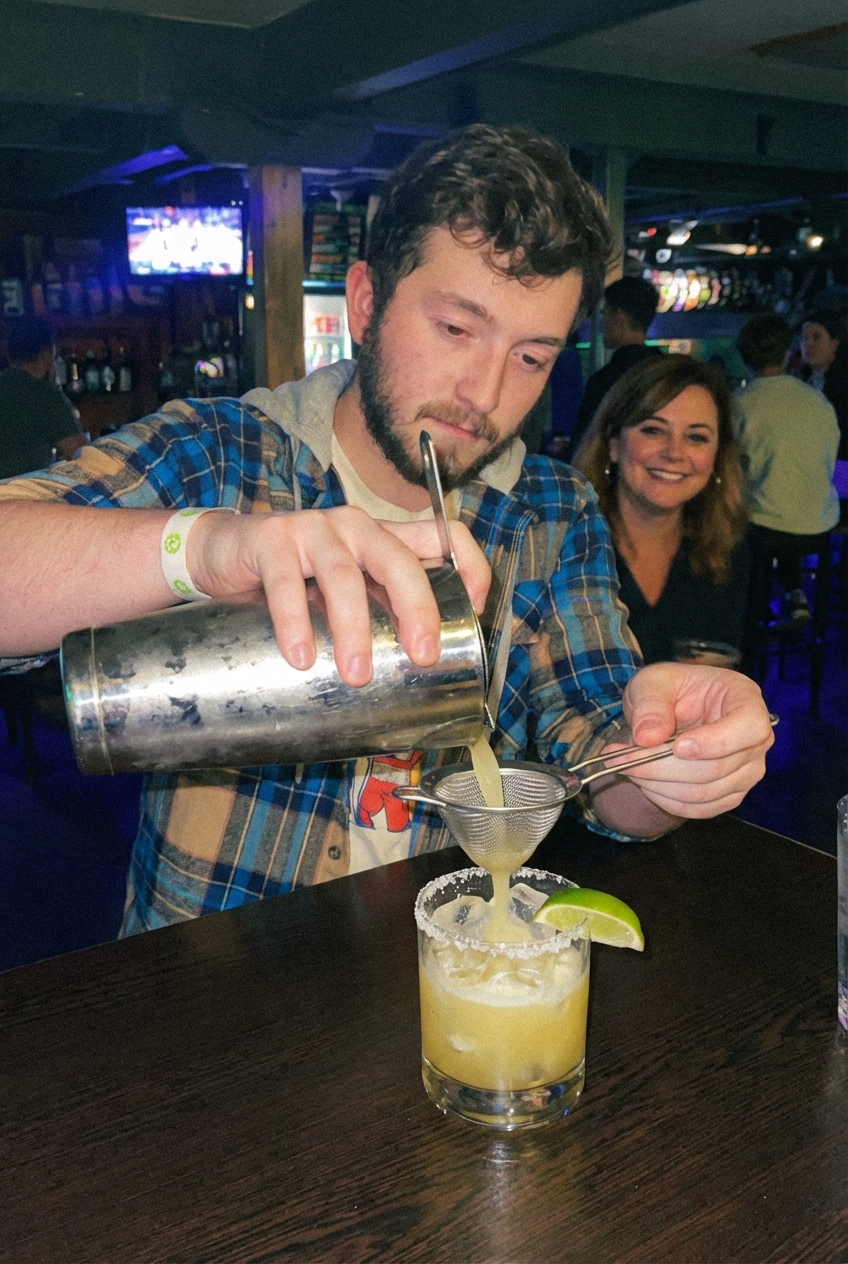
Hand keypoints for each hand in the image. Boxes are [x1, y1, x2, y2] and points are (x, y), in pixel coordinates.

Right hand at [189, 507, 490, 685]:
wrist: (219, 553)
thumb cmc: (293, 580)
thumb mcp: (342, 590)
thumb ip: (374, 613)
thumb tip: (412, 677)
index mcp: (383, 539)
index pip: (445, 534)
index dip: (471, 566)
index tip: (476, 612)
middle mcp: (355, 527)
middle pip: (400, 560)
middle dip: (417, 609)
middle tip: (422, 656)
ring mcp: (313, 529)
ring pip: (344, 576)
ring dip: (354, 629)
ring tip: (356, 674)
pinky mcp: (271, 540)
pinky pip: (286, 582)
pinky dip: (295, 622)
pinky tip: (301, 656)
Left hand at [604, 662, 773, 818]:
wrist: (671, 709)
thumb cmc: (671, 689)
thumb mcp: (654, 681)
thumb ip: (651, 704)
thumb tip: (648, 737)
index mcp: (746, 699)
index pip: (750, 727)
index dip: (715, 742)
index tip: (677, 746)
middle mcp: (756, 739)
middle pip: (718, 767)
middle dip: (662, 767)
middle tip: (621, 758)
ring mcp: (747, 771)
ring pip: (705, 792)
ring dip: (658, 785)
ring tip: (626, 766)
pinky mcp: (731, 793)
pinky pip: (700, 808)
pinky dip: (666, 799)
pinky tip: (645, 782)